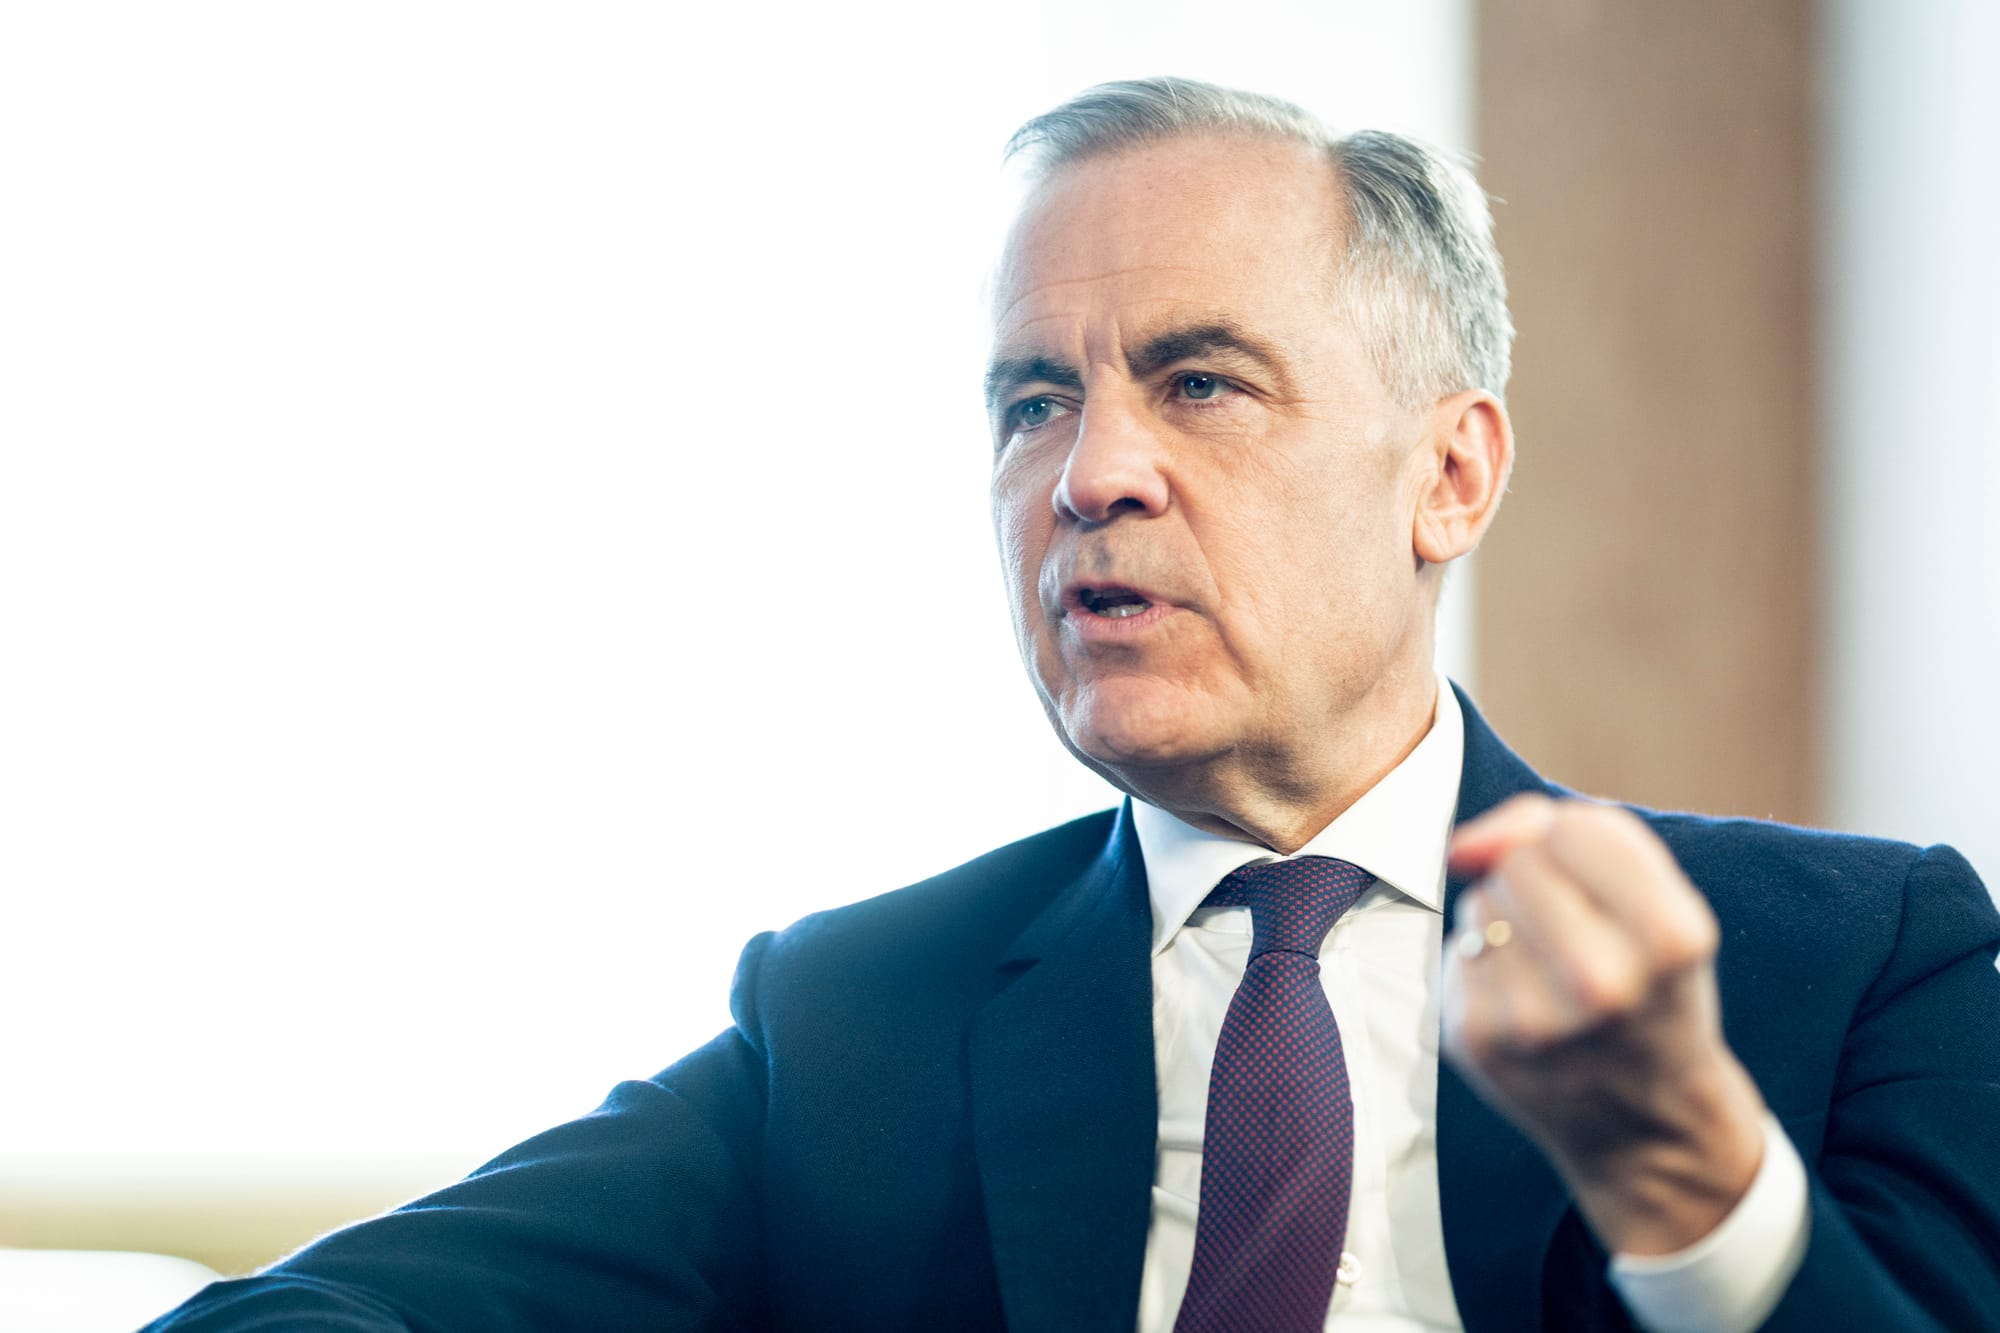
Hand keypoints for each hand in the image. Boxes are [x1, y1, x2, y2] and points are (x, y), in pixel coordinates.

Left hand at [1442, 794, 1767, 1254]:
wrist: (1647, 1122)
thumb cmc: (1653, 989)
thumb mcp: (1660, 902)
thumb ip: (1574, 832)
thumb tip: (1460, 847)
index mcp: (1670, 938)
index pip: (1574, 830)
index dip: (1579, 846)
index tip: (1605, 892)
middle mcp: (1602, 984)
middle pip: (1519, 863)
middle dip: (1540, 883)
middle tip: (1578, 938)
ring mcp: (1532, 1018)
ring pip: (1481, 900)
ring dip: (1508, 921)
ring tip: (1553, 973)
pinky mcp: (1477, 1039)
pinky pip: (1456, 948)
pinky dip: (1483, 963)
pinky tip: (1522, 1002)